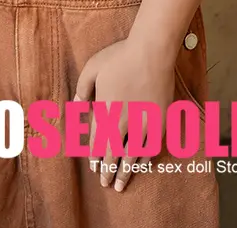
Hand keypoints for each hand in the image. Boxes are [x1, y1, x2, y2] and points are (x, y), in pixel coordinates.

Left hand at [74, 37, 175, 191]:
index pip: (98, 140)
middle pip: (113, 153)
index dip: (95, 156)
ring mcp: (143, 122)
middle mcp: (123, 121)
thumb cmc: (119, 56)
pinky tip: (141, 165)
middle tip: (105, 184)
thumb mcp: (92, 68)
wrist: (151, 52)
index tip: (94, 167)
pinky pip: (151, 145)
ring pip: (133, 154)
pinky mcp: (160, 120)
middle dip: (108, 171)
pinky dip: (145, 158)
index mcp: (105, 110)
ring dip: (126, 171)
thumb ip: (83, 88)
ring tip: (121, 185)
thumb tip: (76, 105)